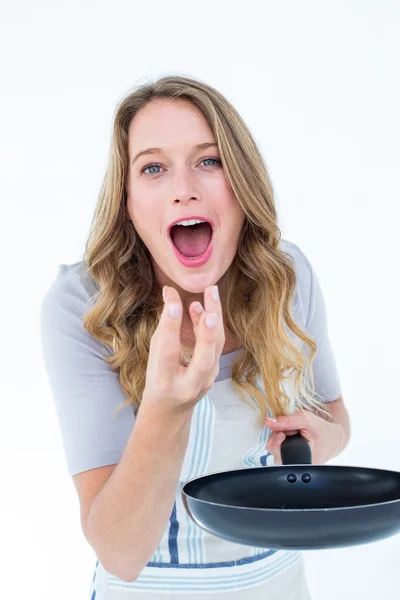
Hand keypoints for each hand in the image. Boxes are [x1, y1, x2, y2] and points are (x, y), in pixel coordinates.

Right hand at [142, 284, 225, 412]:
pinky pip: (216, 345)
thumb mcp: (153, 357)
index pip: (168, 351)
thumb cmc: (157, 378)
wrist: (171, 410)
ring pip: (216, 348)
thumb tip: (170, 293)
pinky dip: (211, 326)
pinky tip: (204, 307)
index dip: (171, 326)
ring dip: (215, 318)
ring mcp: (206, 381)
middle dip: (206, 330)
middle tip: (208, 302)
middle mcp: (188, 385)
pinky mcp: (215, 373)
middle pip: (203, 356)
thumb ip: (164, 328)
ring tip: (209, 292)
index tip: (173, 301)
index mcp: (164, 381)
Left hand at [265, 410, 344, 464]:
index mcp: (302, 462)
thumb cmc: (322, 431)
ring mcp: (290, 465)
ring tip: (294, 434)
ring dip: (279, 437)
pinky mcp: (287, 461)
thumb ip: (287, 421)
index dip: (277, 441)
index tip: (282, 433)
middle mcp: (295, 467)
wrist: (331, 438)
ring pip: (274, 448)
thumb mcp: (306, 420)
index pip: (278, 454)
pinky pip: (277, 449)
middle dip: (278, 436)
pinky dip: (281, 440)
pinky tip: (291, 438)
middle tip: (292, 430)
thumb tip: (267, 421)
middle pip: (274, 450)